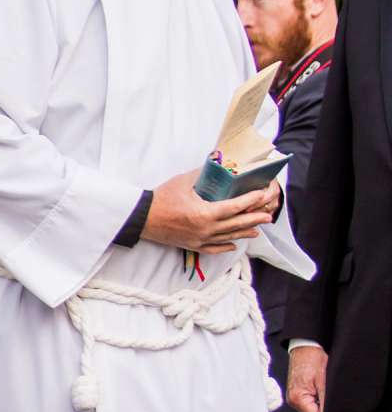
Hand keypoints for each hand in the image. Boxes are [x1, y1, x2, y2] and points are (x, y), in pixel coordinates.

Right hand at [141, 170, 282, 254]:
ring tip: (258, 229)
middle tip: (268, 214)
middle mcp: (206, 229)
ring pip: (229, 237)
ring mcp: (200, 240)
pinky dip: (226, 245)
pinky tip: (234, 243)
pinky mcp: (193, 246)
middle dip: (254, 218)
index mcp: (205, 213)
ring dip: (245, 232)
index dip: (250, 201)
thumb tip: (217, 163)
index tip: (262, 195)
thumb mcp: (184, 181)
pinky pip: (214, 248)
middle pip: (237, 224)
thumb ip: (203, 174)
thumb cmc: (162, 198)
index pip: (235, 207)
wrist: (143, 218)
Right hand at [286, 343, 328, 411]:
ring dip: (320, 407)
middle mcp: (293, 401)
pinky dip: (316, 402)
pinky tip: (320, 392)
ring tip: (325, 393)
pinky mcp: (295, 395)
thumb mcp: (324, 381)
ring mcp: (293, 398)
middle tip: (332, 399)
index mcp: (298, 398)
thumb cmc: (313, 359)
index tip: (336, 407)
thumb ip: (326, 402)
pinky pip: (308, 405)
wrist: (304, 347)